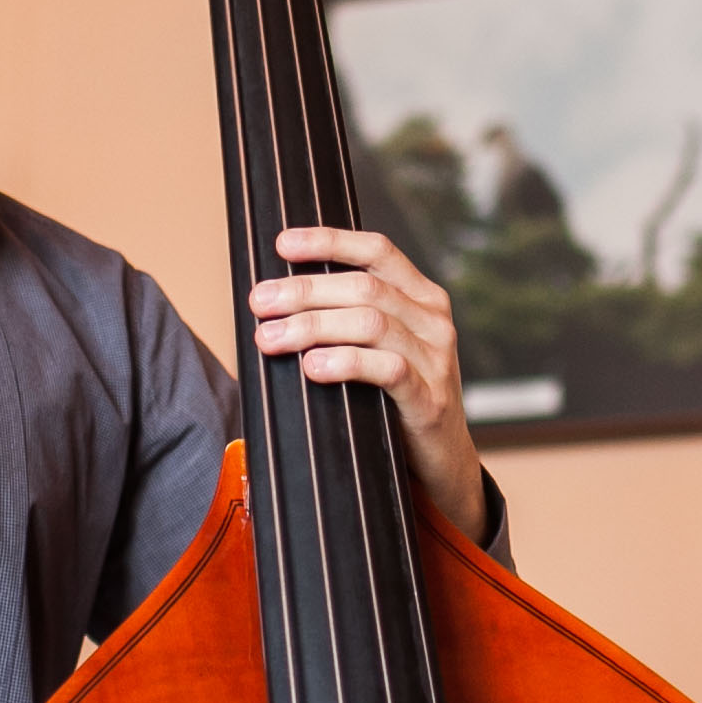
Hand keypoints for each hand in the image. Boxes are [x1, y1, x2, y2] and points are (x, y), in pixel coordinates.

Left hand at [250, 226, 491, 542]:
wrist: (441, 461)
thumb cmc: (395, 399)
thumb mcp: (379, 348)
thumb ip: (346, 319)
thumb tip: (276, 300)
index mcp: (420, 296)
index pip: (376, 251)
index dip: (329, 241)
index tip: (282, 244)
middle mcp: (432, 319)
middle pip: (364, 287)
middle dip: (304, 291)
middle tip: (260, 301)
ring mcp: (436, 358)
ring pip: (371, 323)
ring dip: (313, 326)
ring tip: (271, 338)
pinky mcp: (431, 399)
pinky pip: (388, 370)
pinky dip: (345, 363)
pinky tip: (312, 367)